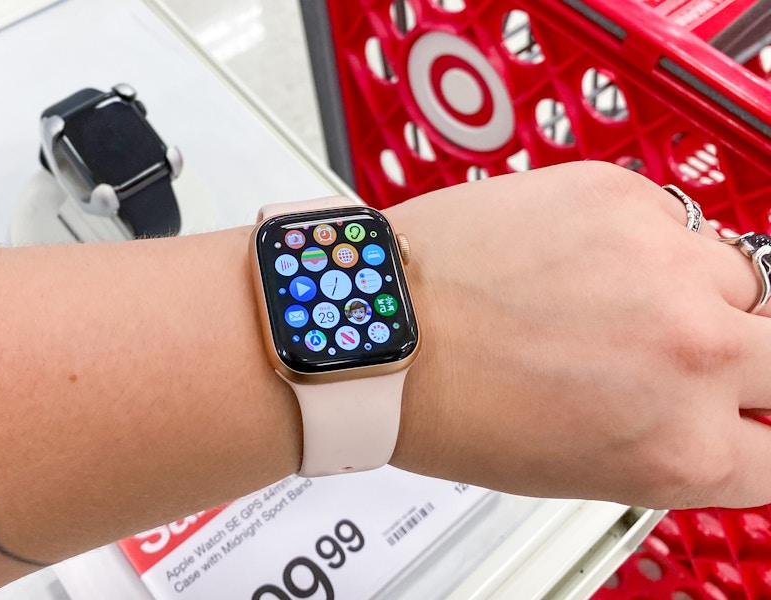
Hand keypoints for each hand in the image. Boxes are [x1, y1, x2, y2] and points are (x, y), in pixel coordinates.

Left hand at [387, 161, 768, 508]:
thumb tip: (714, 419)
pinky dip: (649, 246)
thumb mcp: (578, 468)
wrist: (381, 325)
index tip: (734, 419)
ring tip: (620, 301)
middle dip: (748, 364)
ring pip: (739, 280)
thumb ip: (667, 443)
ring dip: (697, 296)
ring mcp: (663, 263)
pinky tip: (589, 261)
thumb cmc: (453, 407)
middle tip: (688, 352)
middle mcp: (690, 351)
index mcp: (680, 447)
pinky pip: (677, 225)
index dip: (751, 437)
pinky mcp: (621, 196)